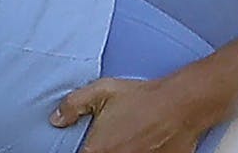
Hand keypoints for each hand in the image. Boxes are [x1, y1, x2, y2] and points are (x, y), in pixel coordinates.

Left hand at [51, 77, 210, 152]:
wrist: (182, 105)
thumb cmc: (144, 98)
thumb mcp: (103, 91)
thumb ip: (73, 104)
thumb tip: (55, 119)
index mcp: (98, 150)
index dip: (83, 150)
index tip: (89, 145)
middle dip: (103, 150)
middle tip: (111, 140)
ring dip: (119, 151)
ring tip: (129, 140)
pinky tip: (140, 145)